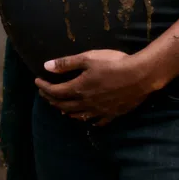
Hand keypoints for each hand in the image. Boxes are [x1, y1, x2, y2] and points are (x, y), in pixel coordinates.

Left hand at [34, 47, 152, 123]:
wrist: (140, 76)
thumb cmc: (114, 63)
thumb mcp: (88, 58)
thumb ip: (67, 64)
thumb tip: (46, 67)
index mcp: (79, 88)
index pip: (55, 91)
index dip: (44, 87)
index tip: (37, 81)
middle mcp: (86, 103)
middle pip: (63, 105)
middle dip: (51, 99)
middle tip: (45, 93)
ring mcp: (100, 110)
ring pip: (78, 115)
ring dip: (66, 111)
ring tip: (61, 107)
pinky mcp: (113, 114)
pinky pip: (97, 121)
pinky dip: (88, 119)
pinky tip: (88, 118)